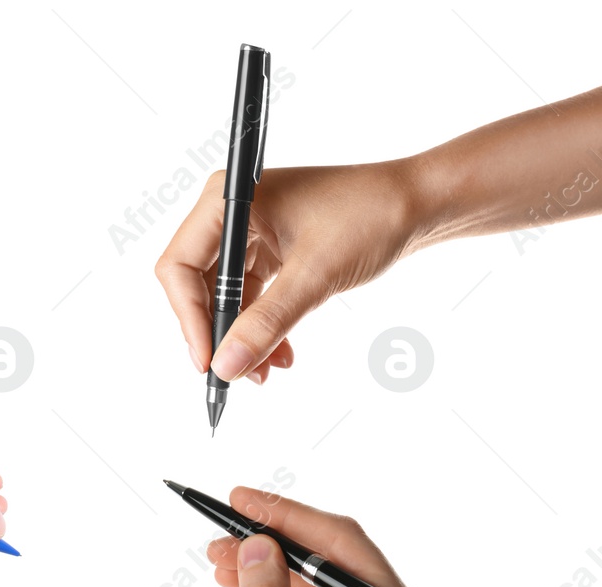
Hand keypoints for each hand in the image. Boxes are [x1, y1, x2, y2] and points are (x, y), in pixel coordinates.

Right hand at [154, 162, 425, 383]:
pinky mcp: (270, 249)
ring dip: (240, 336)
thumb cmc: (373, 216)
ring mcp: (251, 232)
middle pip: (195, 284)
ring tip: (262, 370)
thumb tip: (225, 366)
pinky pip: (250, 296)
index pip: (180, 266)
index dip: (188, 317)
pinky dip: (261, 326)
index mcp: (231, 199)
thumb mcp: (315, 276)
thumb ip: (266, 323)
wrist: (422, 203)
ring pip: (223, 297)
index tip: (208, 360)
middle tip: (234, 372)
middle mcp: (233, 212)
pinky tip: (280, 353)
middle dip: (216, 332)